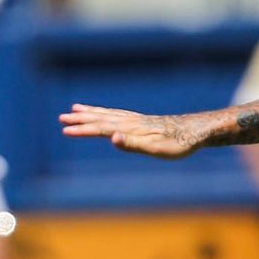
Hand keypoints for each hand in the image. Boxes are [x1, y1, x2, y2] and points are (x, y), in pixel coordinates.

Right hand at [60, 104, 203, 157]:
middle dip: (81, 119)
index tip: (65, 130)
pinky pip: (118, 114)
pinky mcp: (143, 121)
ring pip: (108, 114)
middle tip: (61, 117)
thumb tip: (112, 138)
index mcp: (130, 129)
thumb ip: (132, 144)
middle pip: (100, 119)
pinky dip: (106, 112)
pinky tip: (104, 114)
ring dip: (90, 113)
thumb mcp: (156, 149)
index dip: (83, 129)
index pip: (101, 129)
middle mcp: (131, 122)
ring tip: (75, 109)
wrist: (196, 131)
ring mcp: (136, 120)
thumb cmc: (178, 145)